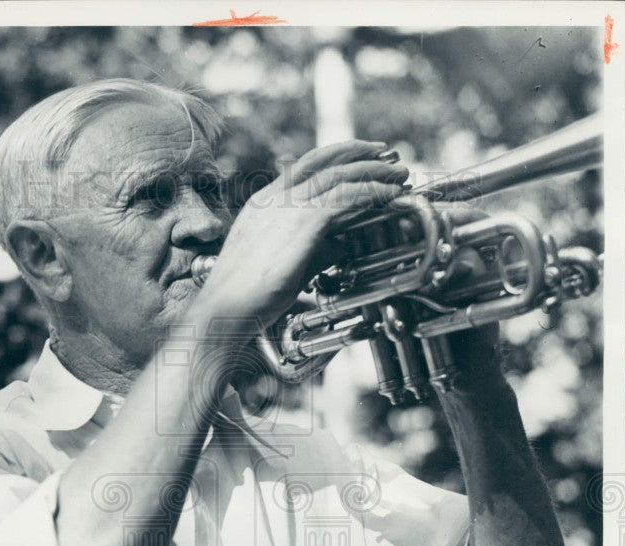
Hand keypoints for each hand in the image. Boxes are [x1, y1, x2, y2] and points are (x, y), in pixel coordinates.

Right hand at [192, 141, 408, 334]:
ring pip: (340, 176)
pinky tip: (391, 197)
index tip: (364, 156)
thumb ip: (313, 248)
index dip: (339, 156)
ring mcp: (287, 207)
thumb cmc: (249, 298)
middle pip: (325, 161)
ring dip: (375, 172)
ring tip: (400, 175)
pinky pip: (347, 199)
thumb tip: (342, 243)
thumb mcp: (285, 263)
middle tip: (390, 157)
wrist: (225, 310)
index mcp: (265, 202)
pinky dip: (373, 194)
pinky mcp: (302, 224)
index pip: (306, 166)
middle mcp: (275, 197)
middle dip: (362, 155)